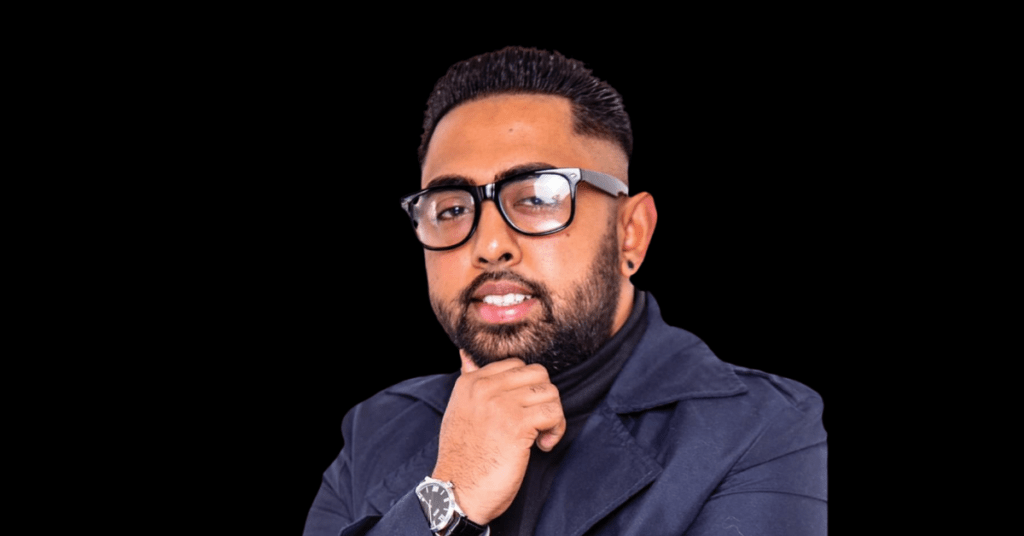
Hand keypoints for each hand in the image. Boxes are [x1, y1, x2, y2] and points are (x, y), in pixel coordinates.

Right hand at [431, 350, 565, 524]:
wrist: (457, 491)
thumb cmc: (463, 457)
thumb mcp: (459, 411)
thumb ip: (469, 381)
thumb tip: (467, 355)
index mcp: (471, 382)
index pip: (516, 365)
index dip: (527, 388)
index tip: (523, 412)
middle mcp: (484, 388)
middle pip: (538, 374)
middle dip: (544, 399)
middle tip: (537, 424)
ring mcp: (501, 405)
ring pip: (550, 392)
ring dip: (553, 416)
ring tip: (540, 437)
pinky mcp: (517, 425)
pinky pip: (553, 413)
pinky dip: (556, 430)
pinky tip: (542, 447)